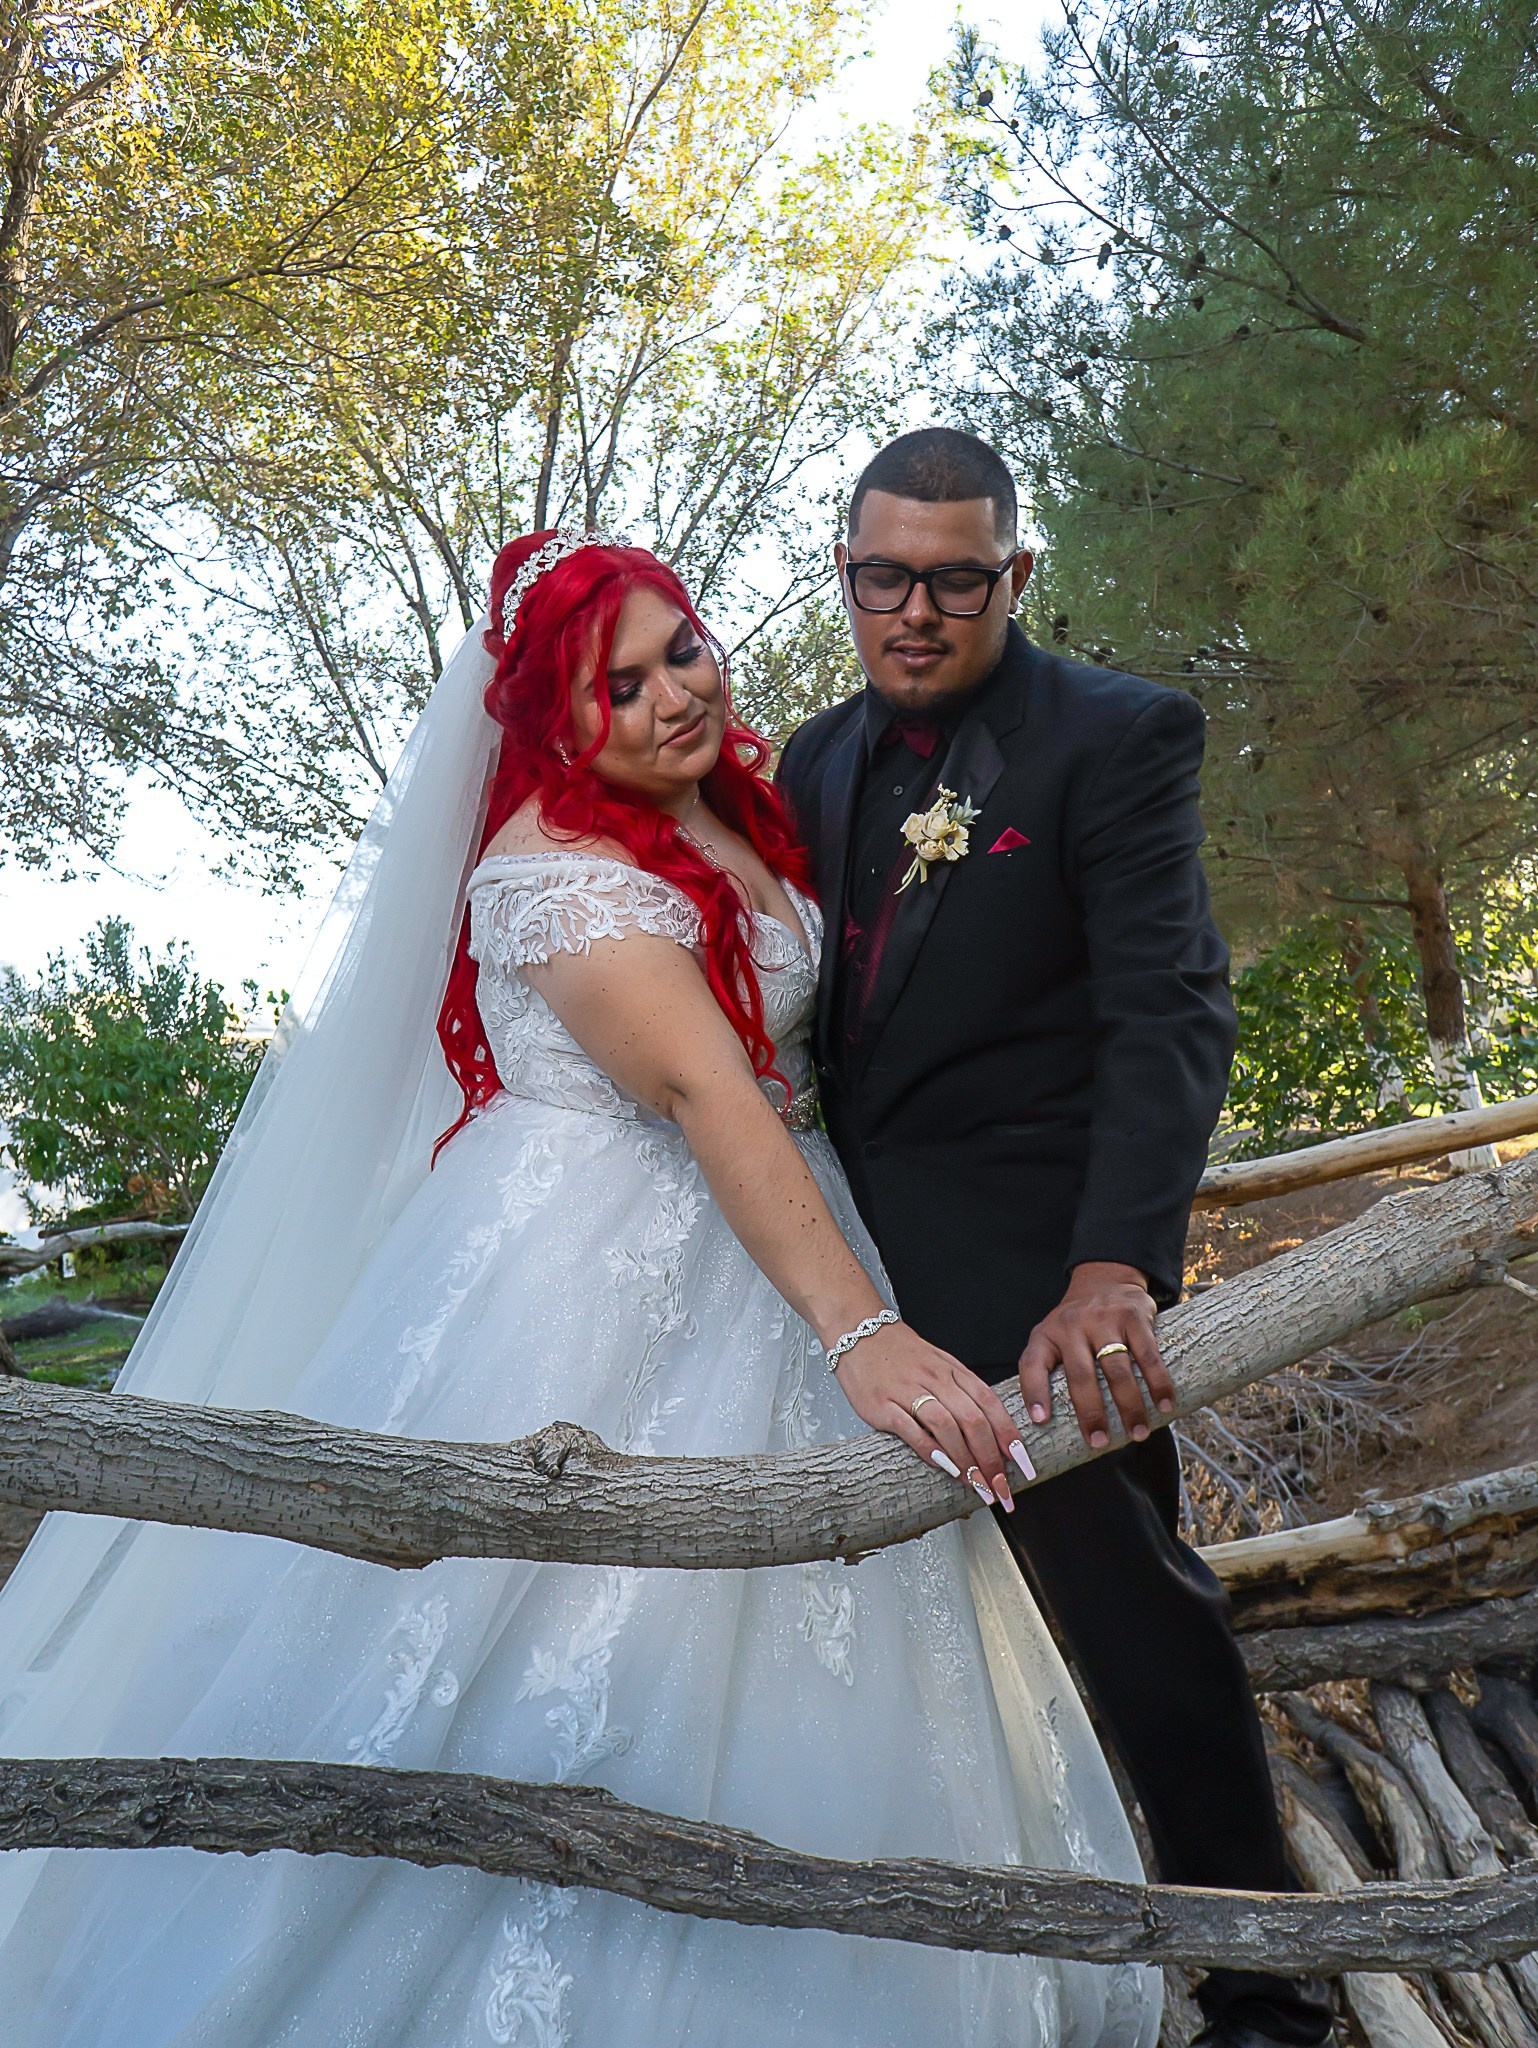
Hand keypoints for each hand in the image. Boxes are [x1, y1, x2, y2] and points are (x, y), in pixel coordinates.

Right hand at [829, 1321, 1032, 1508]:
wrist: (860, 1334)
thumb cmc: (902, 1356)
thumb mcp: (940, 1366)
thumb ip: (963, 1394)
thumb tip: (990, 1433)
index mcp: (953, 1371)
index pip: (990, 1405)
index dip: (1009, 1437)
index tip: (1022, 1464)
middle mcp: (935, 1380)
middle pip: (973, 1421)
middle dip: (991, 1459)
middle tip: (999, 1487)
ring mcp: (908, 1391)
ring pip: (947, 1426)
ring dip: (965, 1460)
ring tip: (975, 1484)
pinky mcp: (882, 1405)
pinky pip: (910, 1429)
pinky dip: (929, 1449)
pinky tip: (942, 1466)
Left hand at [1016, 1261, 1174, 1449]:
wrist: (1104, 1279)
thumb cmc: (1076, 1324)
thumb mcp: (1051, 1337)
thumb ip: (1048, 1370)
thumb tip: (1050, 1425)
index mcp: (1046, 1335)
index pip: (1031, 1364)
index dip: (1034, 1393)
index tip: (1041, 1421)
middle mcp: (1071, 1326)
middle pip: (1080, 1376)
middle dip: (1091, 1414)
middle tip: (1099, 1442)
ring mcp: (1103, 1320)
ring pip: (1116, 1370)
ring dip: (1129, 1406)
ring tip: (1138, 1433)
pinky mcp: (1133, 1316)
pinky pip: (1147, 1355)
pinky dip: (1158, 1382)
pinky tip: (1165, 1404)